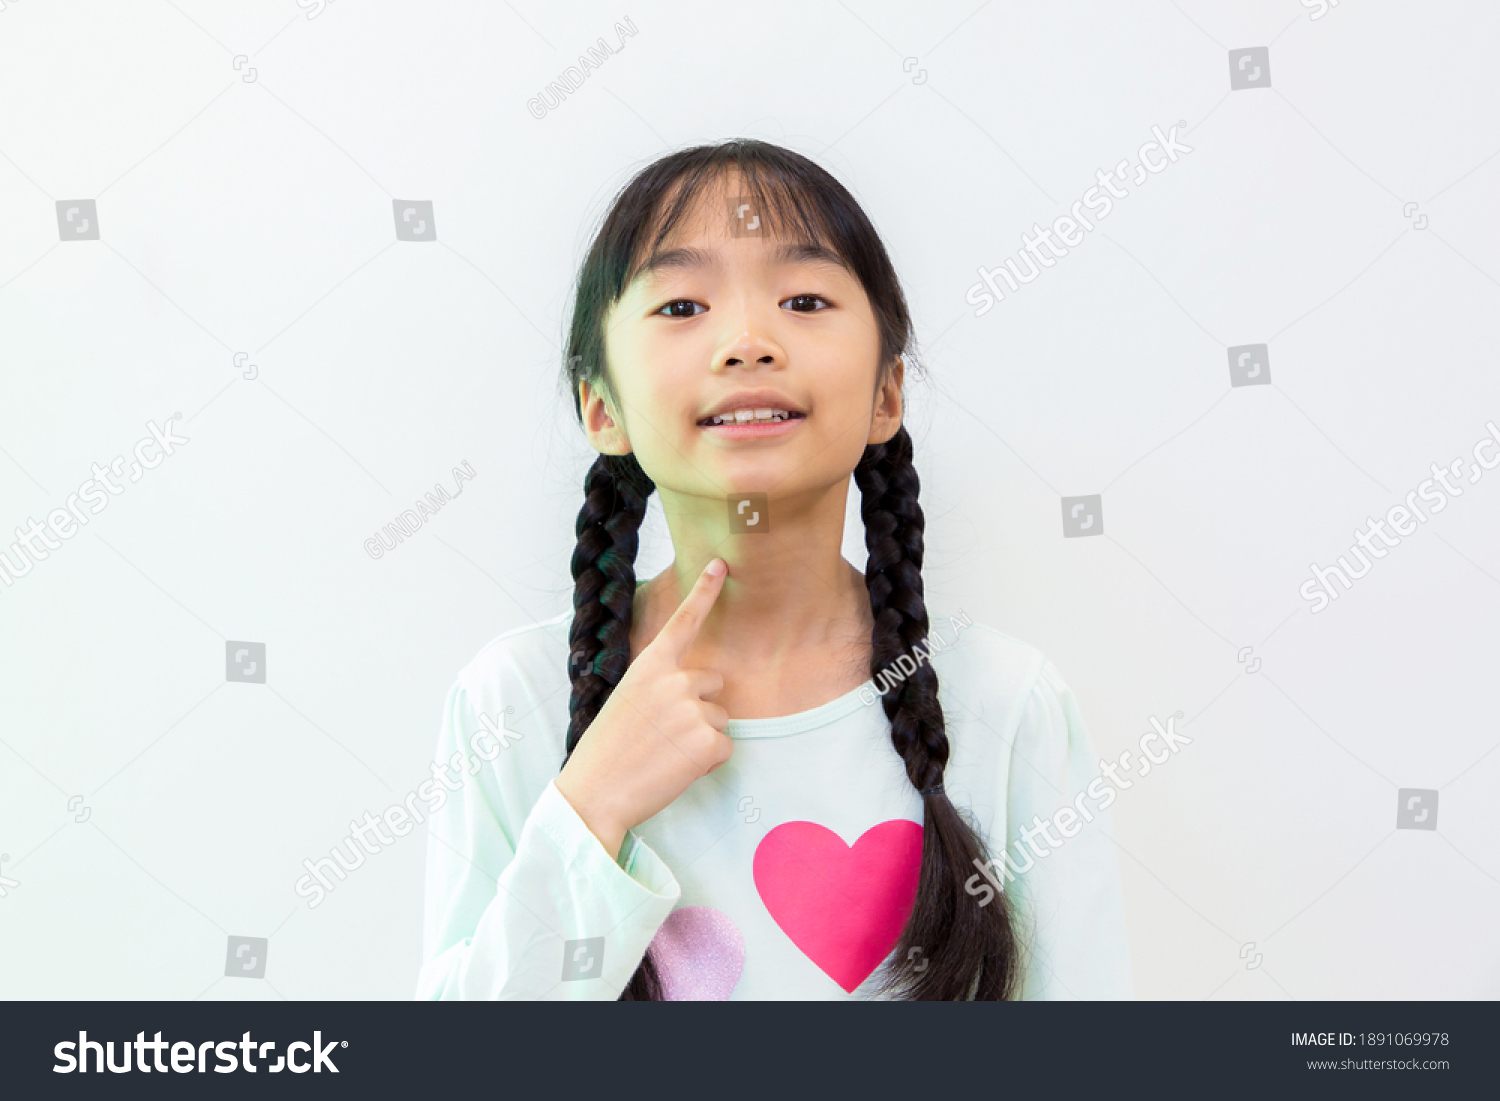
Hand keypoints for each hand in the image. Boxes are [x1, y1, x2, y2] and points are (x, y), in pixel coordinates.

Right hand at [556, 558, 731, 858]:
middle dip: (699, 707)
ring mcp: (692, 709)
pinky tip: (676, 769)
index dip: (704, 591)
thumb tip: (693, 690)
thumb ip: (659, 685)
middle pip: (714, 685)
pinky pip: (725, 748)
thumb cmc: (607, 751)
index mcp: (649, 666)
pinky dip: (708, 762)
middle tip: (663, 735)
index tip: (721, 564)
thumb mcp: (627, 701)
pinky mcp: (707, 742)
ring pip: (720, 719)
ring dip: (701, 737)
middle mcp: (674, 680)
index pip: (683, 621)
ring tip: (664, 754)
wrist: (594, 793)